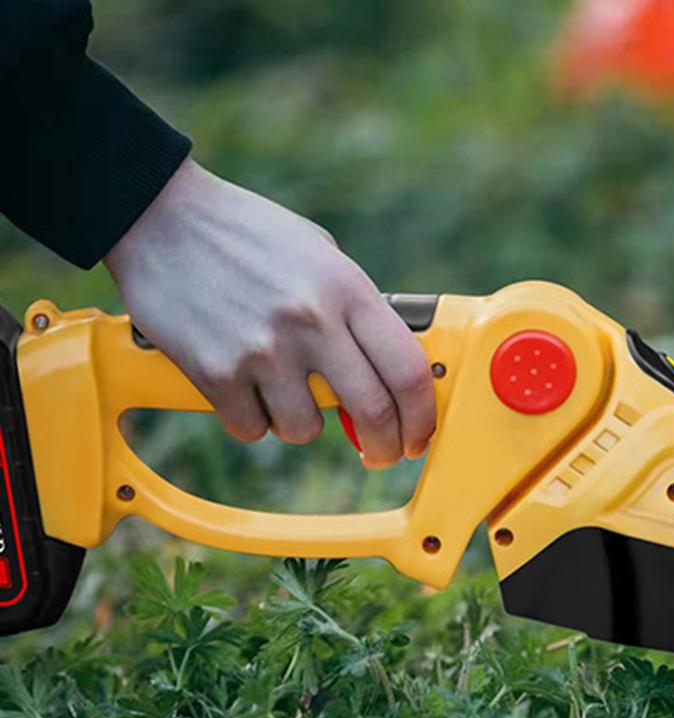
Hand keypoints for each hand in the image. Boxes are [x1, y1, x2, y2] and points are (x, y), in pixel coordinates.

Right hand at [103, 158, 434, 465]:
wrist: (159, 215)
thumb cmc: (249, 236)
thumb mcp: (323, 257)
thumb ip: (358, 313)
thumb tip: (394, 376)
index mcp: (348, 290)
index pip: (408, 370)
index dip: (423, 417)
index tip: (418, 436)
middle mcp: (312, 321)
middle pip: (372, 412)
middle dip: (385, 447)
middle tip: (380, 455)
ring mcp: (263, 349)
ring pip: (306, 429)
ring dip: (302, 423)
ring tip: (282, 389)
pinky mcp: (215, 373)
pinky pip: (252, 429)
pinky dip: (252, 420)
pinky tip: (242, 386)